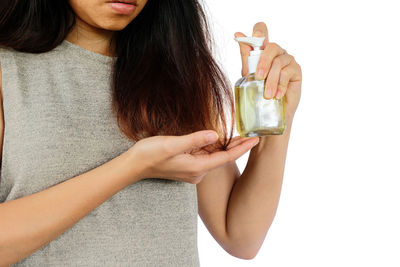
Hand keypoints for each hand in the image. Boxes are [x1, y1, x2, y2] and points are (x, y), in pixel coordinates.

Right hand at [127, 130, 259, 183]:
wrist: (134, 166)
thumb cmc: (150, 155)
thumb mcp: (172, 144)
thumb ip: (194, 140)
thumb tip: (216, 134)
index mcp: (197, 167)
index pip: (226, 157)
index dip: (242, 148)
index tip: (256, 140)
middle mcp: (198, 171)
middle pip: (223, 157)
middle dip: (238, 146)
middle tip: (254, 134)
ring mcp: (192, 169)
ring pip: (214, 156)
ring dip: (227, 146)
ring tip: (241, 134)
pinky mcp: (187, 165)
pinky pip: (205, 155)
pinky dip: (214, 147)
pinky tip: (220, 138)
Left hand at [235, 22, 301, 120]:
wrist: (269, 113)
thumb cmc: (258, 92)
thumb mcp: (248, 74)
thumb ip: (246, 56)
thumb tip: (238, 34)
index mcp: (263, 51)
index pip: (262, 31)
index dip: (259, 30)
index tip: (254, 37)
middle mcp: (277, 52)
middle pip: (271, 47)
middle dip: (263, 62)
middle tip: (258, 77)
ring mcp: (288, 60)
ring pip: (279, 63)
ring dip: (271, 80)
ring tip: (267, 95)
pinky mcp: (296, 70)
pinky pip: (287, 73)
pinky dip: (280, 85)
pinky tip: (277, 95)